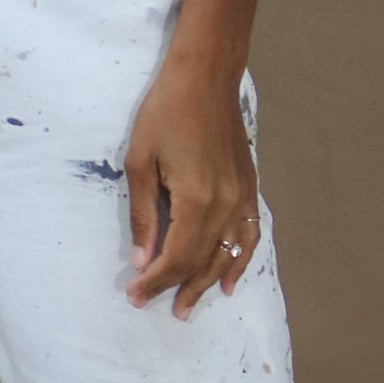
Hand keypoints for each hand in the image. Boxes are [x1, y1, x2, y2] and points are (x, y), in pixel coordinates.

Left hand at [123, 60, 261, 319]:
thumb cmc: (165, 112)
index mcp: (195, 200)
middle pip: (200, 262)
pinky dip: (241, 261)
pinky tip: (229, 281)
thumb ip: (143, 216)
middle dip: (175, 287)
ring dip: (207, 283)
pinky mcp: (249, 188)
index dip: (154, 281)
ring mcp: (241, 198)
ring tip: (189, 306)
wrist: (206, 76)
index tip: (134, 294)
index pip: (175, 258)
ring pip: (226, 255)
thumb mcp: (139, 163)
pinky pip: (249, 235)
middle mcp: (224, 205)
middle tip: (154, 306)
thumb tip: (142, 259)